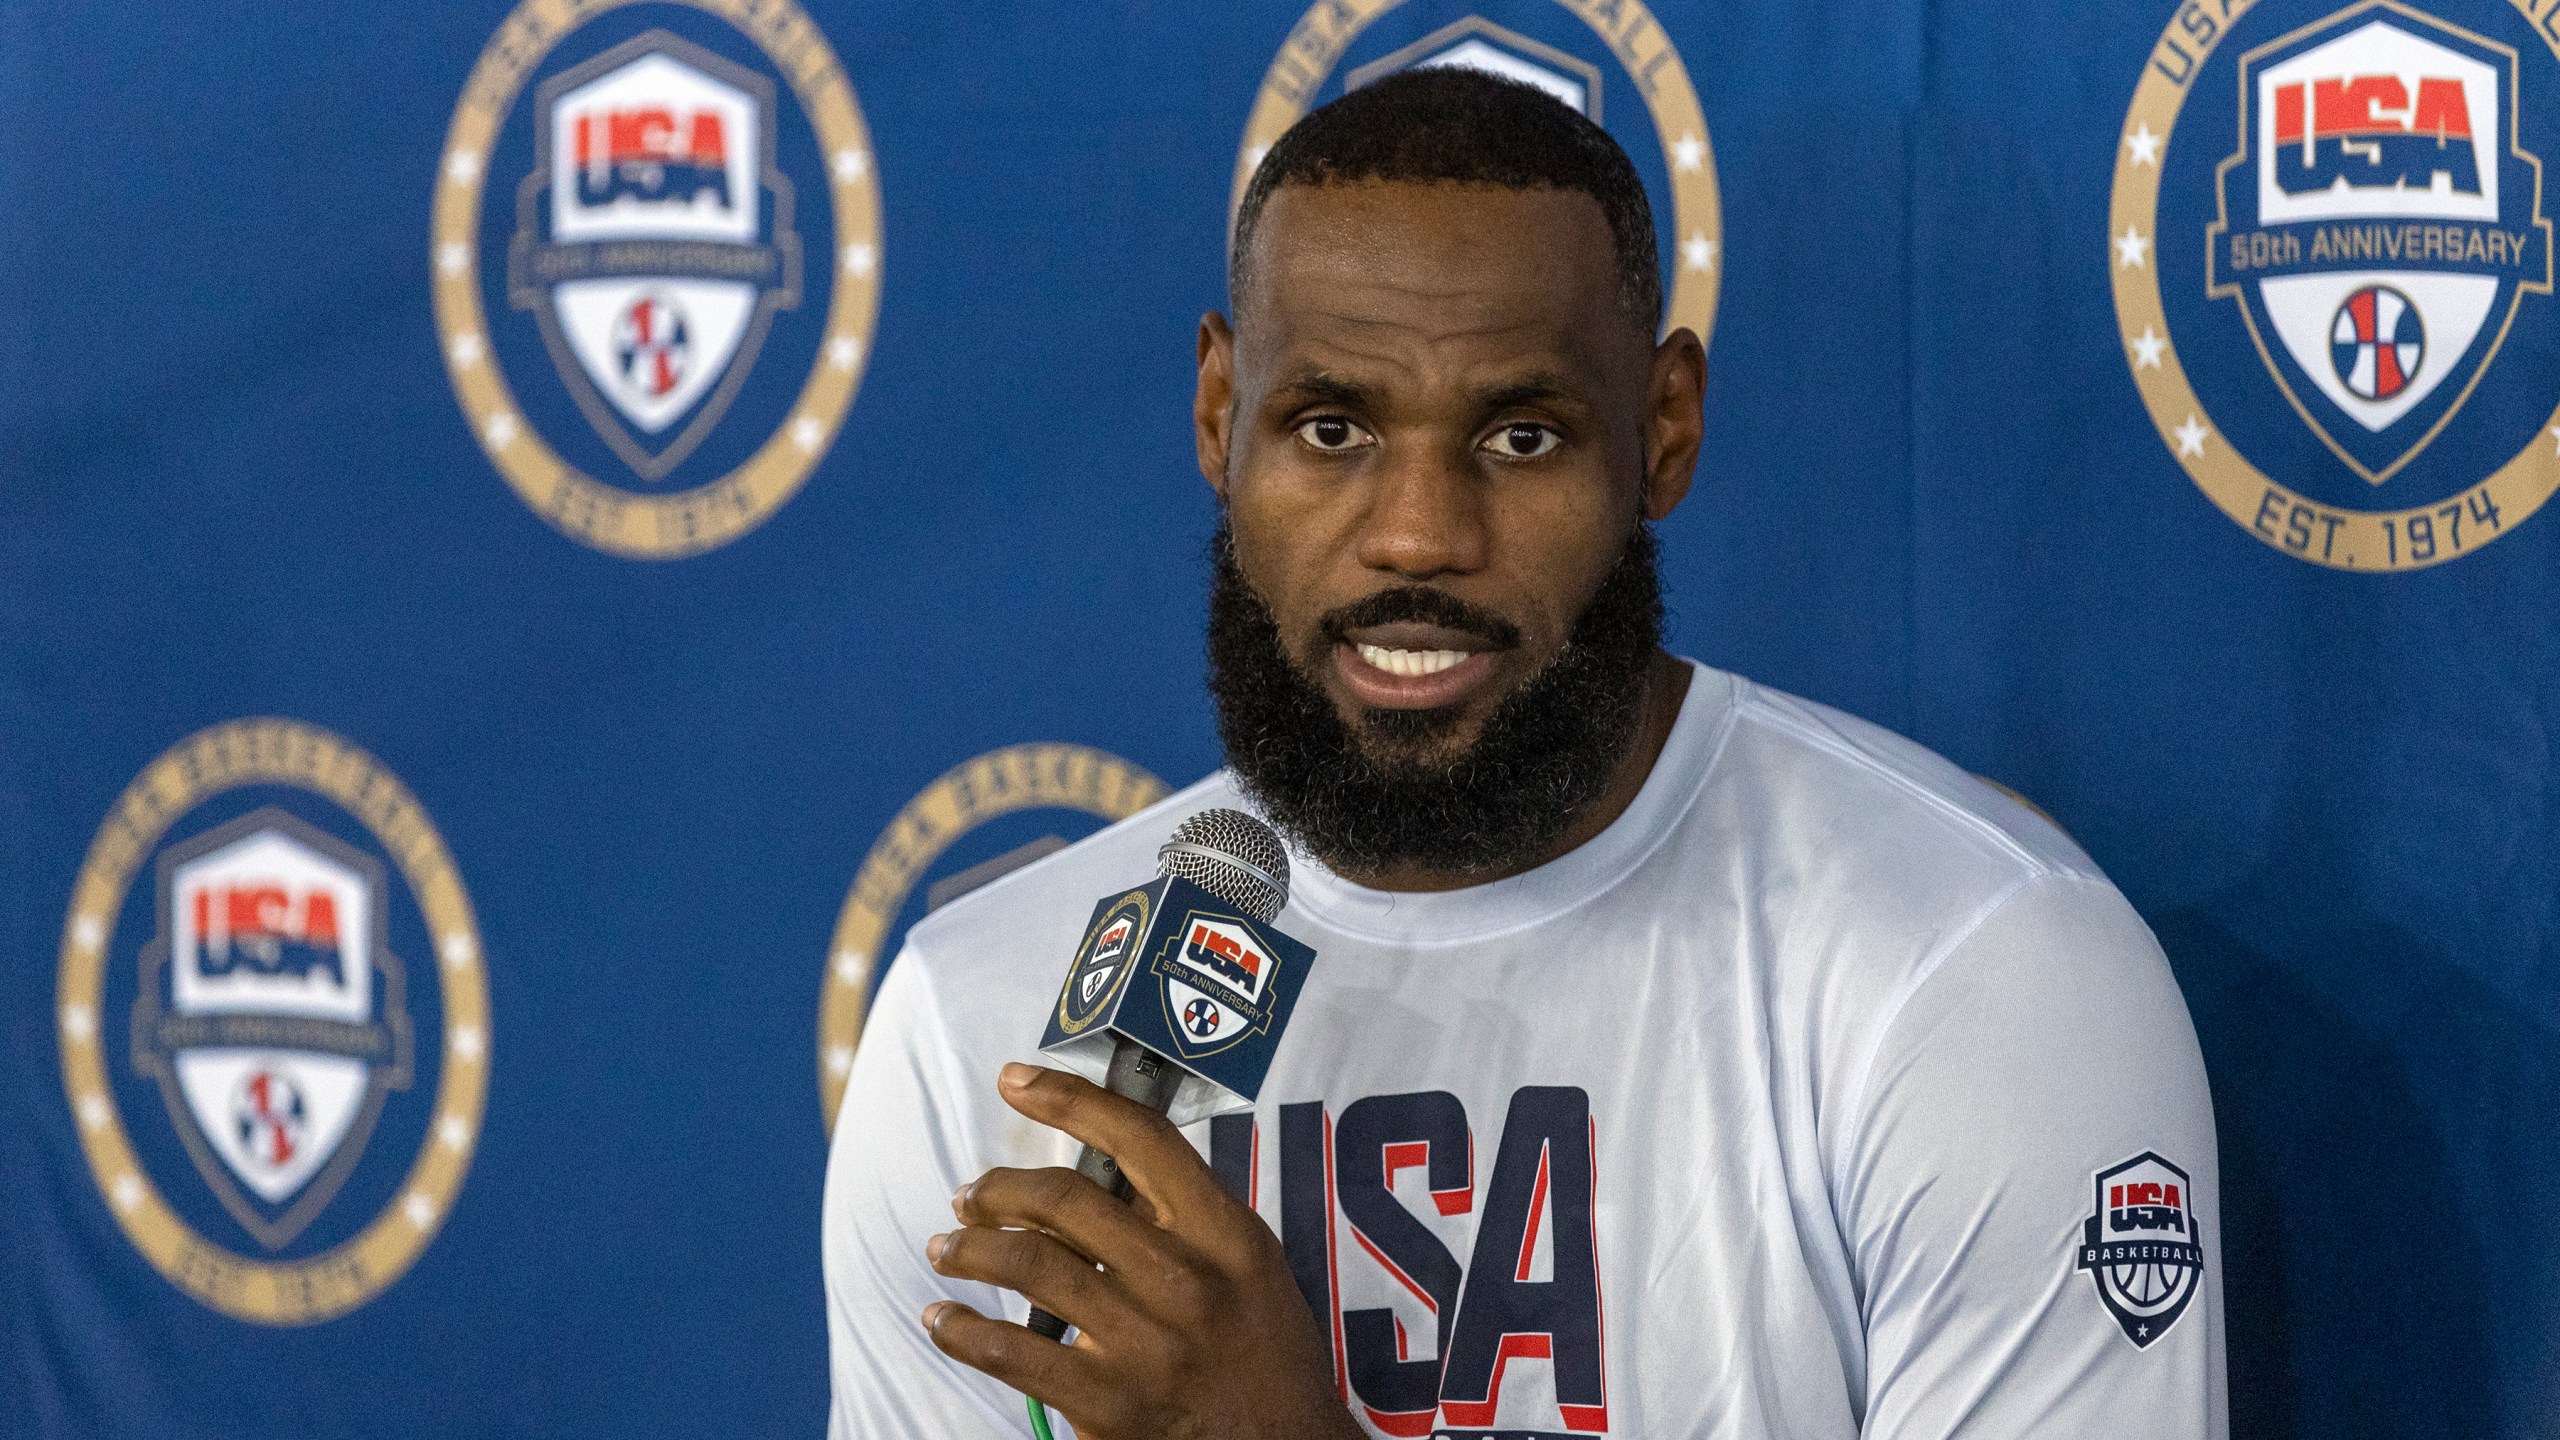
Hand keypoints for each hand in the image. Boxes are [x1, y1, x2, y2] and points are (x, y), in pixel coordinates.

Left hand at [921, 1062, 1360, 1439]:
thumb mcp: (1251, 1271)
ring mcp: (1145, 1344)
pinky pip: (1010, 1353)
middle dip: (999, 1187)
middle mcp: (1186, 1280)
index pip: (1142, 1139)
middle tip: (969, 1194)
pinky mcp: (1108, 1405)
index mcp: (1227, 1235)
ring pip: (1028, 1264)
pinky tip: (943, 1321)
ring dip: (969, 1249)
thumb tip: (1104, 1169)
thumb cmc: (1267, 1359)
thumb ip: (1187, 1219)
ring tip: (947, 1249)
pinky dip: (961, 1331)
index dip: (1070, 1098)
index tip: (1016, 1079)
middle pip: (1066, 1198)